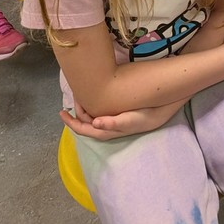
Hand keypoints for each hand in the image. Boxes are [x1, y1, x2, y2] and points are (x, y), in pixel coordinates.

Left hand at [60, 99, 181, 140]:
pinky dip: (93, 104)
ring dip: (85, 107)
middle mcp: (107, 127)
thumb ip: (113, 123)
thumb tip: (94, 123)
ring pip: (92, 116)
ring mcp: (113, 120)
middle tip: (73, 94)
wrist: (163, 109)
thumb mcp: (131, 120)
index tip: (61, 112)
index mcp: (106, 130)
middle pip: (85, 122)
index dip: (71, 122)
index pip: (83, 129)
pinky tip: (94, 95)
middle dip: (77, 111)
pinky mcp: (118, 113)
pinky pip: (100, 111)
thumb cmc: (146, 116)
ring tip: (80, 93)